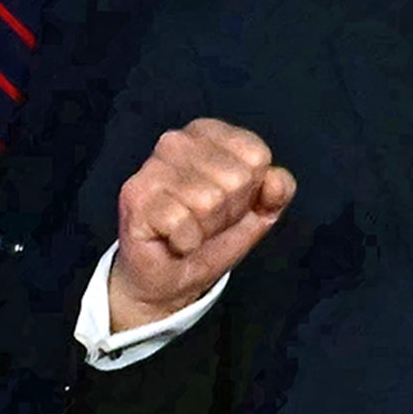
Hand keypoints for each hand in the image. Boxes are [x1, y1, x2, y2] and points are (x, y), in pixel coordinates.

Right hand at [107, 118, 295, 331]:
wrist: (168, 280)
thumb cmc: (209, 236)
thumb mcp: (257, 213)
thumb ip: (277, 192)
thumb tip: (276, 179)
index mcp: (208, 133)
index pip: (256, 155)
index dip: (251, 190)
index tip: (229, 204)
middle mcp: (177, 140)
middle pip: (235, 178)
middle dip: (227, 212)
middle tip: (205, 222)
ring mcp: (153, 166)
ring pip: (208, 200)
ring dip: (204, 229)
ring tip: (188, 230)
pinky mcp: (135, 196)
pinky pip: (182, 222)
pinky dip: (185, 242)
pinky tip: (172, 240)